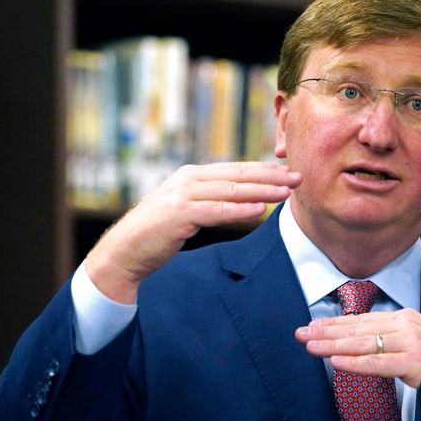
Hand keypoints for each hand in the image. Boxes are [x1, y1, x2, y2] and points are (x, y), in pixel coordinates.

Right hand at [86, 161, 300, 303]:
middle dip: (270, 176)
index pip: (234, 169)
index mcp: (191, 175)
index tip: (287, 171)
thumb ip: (211, 201)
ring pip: (231, 190)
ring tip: (286, 192)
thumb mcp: (187, 210)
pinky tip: (259, 208)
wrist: (124, 251)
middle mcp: (188, 179)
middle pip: (237, 175)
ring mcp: (182, 195)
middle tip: (297, 177)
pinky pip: (217, 210)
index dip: (262, 169)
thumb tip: (245, 201)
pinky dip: (239, 209)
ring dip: (262, 190)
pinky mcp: (179, 214)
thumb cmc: (158, 234)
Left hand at [295, 308, 420, 420]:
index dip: (334, 323)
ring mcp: (413, 343)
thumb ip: (394, 340)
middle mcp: (408, 325)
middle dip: (326, 331)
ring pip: (365, 342)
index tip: (311, 326)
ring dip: (333, 345)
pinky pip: (379, 363)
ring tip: (310, 346)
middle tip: (300, 333)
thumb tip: (363, 342)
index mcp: (407, 318)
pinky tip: (337, 362)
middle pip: (358, 327)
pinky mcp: (417, 363)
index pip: (363, 319)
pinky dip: (356, 362)